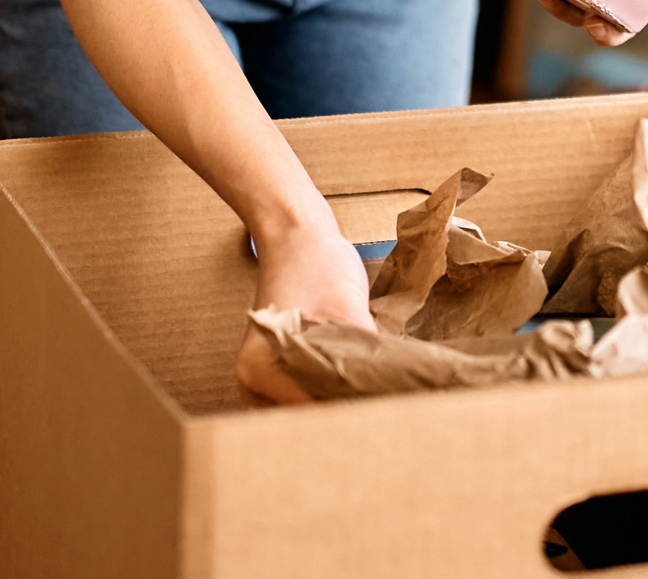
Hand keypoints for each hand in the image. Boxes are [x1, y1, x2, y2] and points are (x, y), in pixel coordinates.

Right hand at [236, 207, 375, 405]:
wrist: (298, 231)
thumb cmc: (317, 266)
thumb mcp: (349, 314)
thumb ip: (363, 359)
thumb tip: (393, 391)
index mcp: (260, 371)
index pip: (310, 415)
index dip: (350, 415)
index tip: (387, 413)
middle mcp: (254, 381)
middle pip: (307, 416)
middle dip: (346, 412)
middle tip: (388, 409)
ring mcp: (265, 373)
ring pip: (310, 403)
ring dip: (341, 400)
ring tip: (379, 398)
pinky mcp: (282, 363)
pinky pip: (310, 387)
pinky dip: (335, 386)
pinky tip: (362, 382)